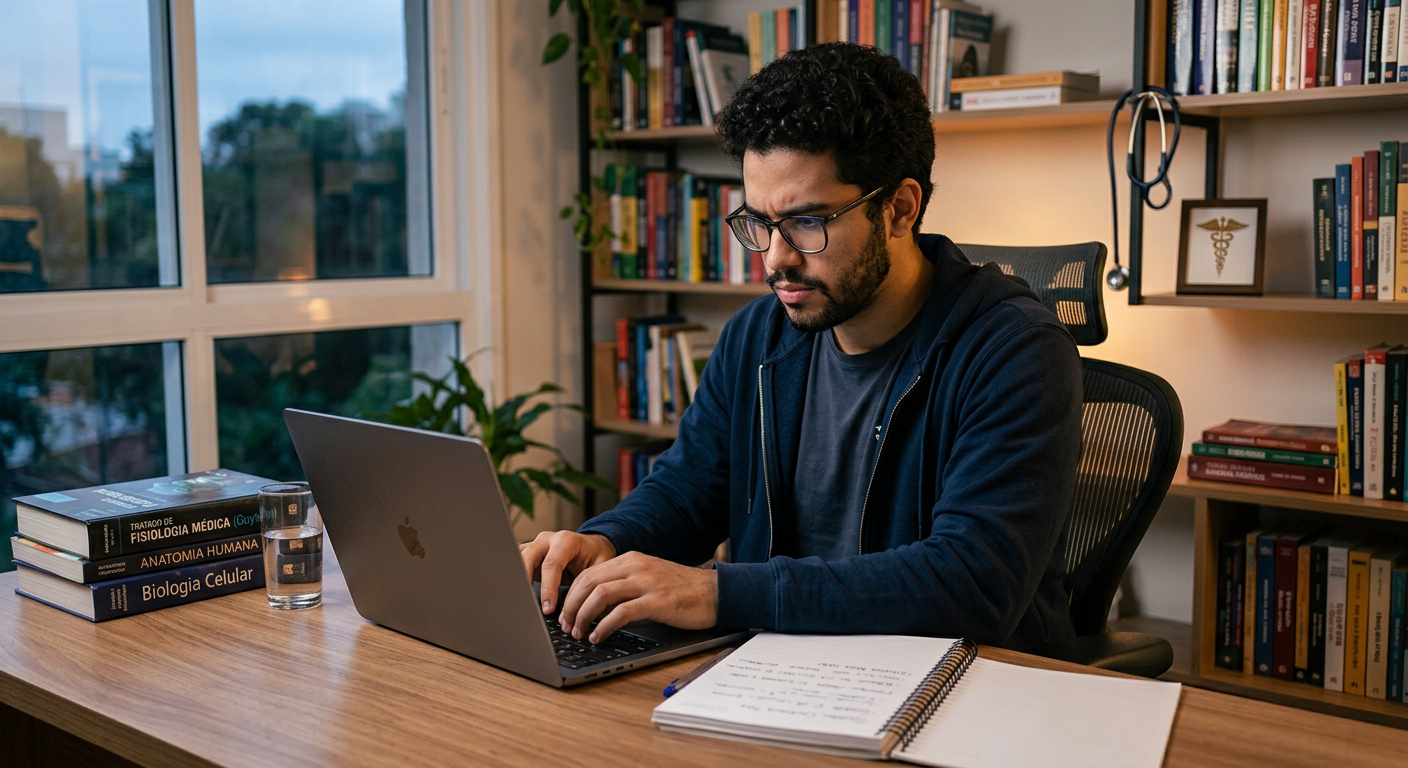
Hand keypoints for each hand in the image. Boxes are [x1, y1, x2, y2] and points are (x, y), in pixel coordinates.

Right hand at [519, 530, 616, 613]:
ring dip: (515, 580)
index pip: (551, 564)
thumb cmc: (596, 557)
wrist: (591, 547)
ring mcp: (534, 545)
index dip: (548, 588)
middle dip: (525, 583)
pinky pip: (514, 564)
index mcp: (565, 540)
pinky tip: (513, 596)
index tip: (548, 609)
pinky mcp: (528, 555)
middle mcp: (547, 540)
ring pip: (516, 559)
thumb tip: (582, 606)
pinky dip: (513, 579)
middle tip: (527, 607)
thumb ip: (591, 581)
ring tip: (516, 602)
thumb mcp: (600, 567)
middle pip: (527, 558)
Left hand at [558, 551, 717, 643]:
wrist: (715, 592)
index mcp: (631, 560)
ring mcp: (646, 582)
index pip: (589, 573)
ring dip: (584, 616)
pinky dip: (604, 626)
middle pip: (589, 582)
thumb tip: (594, 606)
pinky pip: (621, 612)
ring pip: (600, 595)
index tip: (565, 614)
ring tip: (579, 633)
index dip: (571, 595)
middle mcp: (636, 567)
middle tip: (566, 626)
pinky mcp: (657, 601)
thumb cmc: (682, 591)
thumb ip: (624, 586)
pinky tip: (599, 637)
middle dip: (572, 606)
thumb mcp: (649, 580)